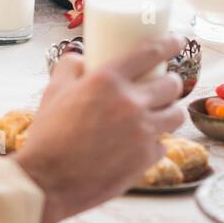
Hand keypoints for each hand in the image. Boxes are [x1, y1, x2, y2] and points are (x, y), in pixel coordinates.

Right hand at [13, 34, 185, 222]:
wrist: (46, 182)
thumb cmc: (47, 136)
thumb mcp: (53, 92)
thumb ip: (69, 67)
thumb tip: (81, 57)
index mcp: (108, 80)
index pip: (152, 51)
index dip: (170, 42)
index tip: (178, 40)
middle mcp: (130, 103)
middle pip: (172, 84)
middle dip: (171, 82)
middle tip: (164, 85)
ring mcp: (141, 133)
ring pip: (176, 115)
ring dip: (170, 112)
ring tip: (160, 114)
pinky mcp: (145, 159)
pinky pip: (162, 146)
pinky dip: (155, 144)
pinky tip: (143, 144)